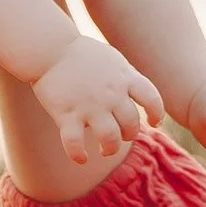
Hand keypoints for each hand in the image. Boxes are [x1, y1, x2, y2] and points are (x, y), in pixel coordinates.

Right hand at [34, 33, 162, 169]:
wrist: (49, 47)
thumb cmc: (80, 53)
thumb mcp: (112, 59)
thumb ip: (127, 77)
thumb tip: (138, 95)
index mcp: (124, 77)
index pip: (152, 99)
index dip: (156, 113)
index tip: (153, 122)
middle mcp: (111, 94)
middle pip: (131, 124)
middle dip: (129, 134)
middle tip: (121, 136)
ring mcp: (89, 106)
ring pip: (110, 138)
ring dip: (110, 149)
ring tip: (105, 150)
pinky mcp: (66, 114)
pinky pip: (74, 143)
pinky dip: (78, 155)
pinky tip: (81, 158)